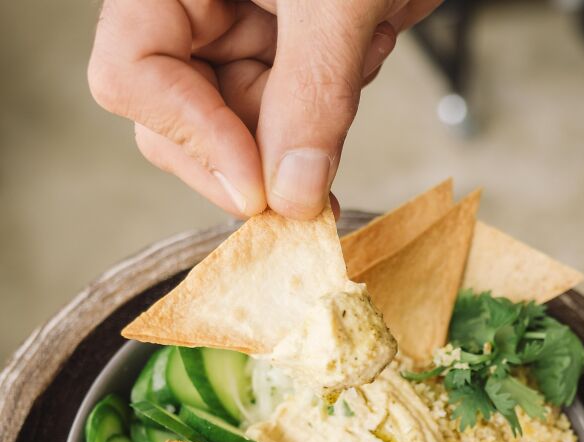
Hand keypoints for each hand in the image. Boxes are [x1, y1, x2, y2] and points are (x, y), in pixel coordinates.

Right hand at [88, 0, 441, 218]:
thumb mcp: (337, 0)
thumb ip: (311, 94)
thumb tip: (291, 197)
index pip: (130, 74)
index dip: (190, 137)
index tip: (256, 186)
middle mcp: (196, 6)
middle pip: (180, 121)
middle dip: (256, 152)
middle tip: (311, 182)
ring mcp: (239, 29)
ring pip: (245, 132)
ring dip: (311, 125)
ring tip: (364, 48)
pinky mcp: (286, 49)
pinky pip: (292, 117)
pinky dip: (336, 107)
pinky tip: (370, 45)